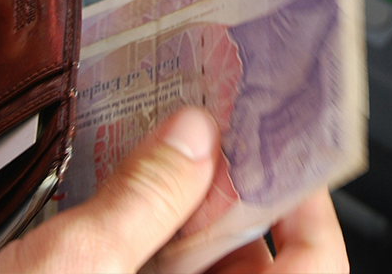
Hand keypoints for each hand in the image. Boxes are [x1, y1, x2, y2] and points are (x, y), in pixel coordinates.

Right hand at [0, 107, 348, 273]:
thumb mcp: (79, 267)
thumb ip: (146, 197)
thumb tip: (196, 136)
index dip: (312, 214)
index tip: (291, 155)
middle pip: (250, 267)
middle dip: (236, 196)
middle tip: (217, 132)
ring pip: (197, 269)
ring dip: (189, 211)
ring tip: (170, 146)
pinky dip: (148, 237)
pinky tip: (125, 189)